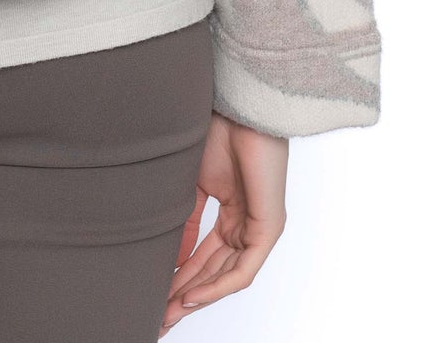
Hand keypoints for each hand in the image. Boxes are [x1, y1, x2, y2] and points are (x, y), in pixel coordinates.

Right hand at [158, 112, 287, 333]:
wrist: (239, 107)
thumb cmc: (218, 131)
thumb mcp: (192, 184)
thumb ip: (185, 222)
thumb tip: (171, 257)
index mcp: (230, 212)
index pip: (204, 255)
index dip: (179, 277)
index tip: (154, 293)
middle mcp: (246, 224)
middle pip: (214, 271)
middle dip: (184, 296)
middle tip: (159, 315)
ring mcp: (259, 228)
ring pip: (226, 276)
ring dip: (197, 297)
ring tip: (168, 312)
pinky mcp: (268, 229)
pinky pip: (242, 271)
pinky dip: (215, 286)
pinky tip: (191, 296)